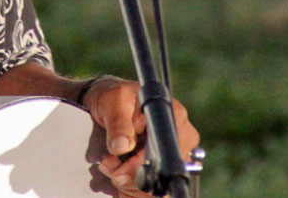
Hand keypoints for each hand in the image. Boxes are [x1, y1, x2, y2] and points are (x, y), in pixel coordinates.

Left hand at [80, 78, 200, 196]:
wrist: (107, 107)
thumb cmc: (114, 98)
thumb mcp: (113, 101)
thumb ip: (118, 123)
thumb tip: (123, 146)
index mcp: (174, 115)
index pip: (167, 151)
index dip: (142, 165)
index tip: (121, 169)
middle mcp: (180, 138)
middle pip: (163, 175)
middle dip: (132, 178)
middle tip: (109, 166)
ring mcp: (173, 157)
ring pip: (156, 190)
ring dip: (129, 186)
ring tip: (111, 167)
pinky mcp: (161, 172)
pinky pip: (149, 194)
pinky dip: (131, 192)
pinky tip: (120, 180)